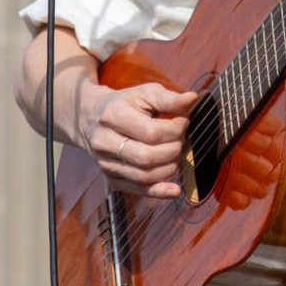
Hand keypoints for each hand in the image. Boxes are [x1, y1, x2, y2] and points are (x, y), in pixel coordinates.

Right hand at [79, 80, 196, 198]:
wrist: (93, 118)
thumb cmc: (126, 104)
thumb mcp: (145, 93)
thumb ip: (169, 98)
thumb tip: (192, 99)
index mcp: (113, 115)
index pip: (151, 132)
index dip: (175, 130)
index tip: (183, 122)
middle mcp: (104, 142)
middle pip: (146, 157)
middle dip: (173, 150)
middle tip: (180, 139)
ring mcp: (106, 163)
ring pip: (143, 176)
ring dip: (169, 168)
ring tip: (175, 154)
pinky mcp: (112, 179)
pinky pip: (138, 190)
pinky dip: (159, 192)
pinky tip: (175, 190)